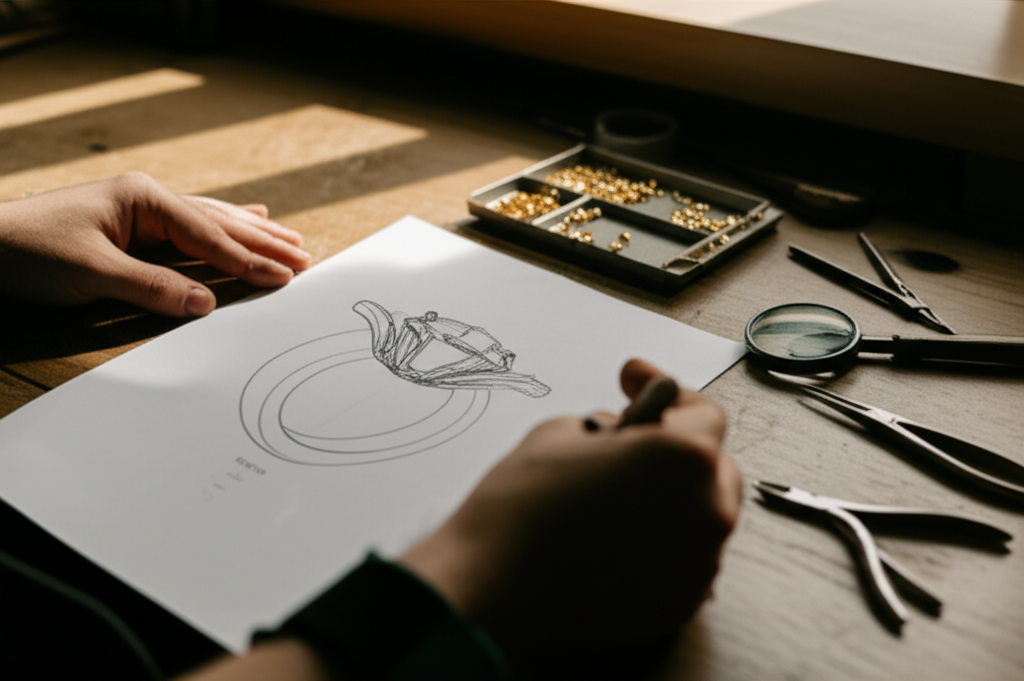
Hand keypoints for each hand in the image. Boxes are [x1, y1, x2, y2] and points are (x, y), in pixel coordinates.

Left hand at [0, 172, 309, 316]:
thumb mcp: (90, 273)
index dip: (249, 259)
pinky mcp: (136, 226)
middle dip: (263, 242)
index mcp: (143, 200)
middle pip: (219, 223)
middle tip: (305, 257)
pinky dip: (225, 227)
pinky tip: (250, 217)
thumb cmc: (29, 253)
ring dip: (253, 233)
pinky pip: (194, 228)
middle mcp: (149, 199)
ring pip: (212, 222)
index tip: (286, 276)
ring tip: (291, 239)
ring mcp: (143, 210)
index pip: (208, 236)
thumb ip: (152, 288)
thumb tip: (206, 305)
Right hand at [401, 359, 741, 670]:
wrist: (492, 595)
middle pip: (711, 467)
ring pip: (699, 516)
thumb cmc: (519, 513)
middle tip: (628, 444)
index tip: (635, 380)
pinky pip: (683, 559)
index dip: (662, 391)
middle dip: (674, 451)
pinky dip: (660, 542)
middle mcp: (706, 512)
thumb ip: (611, 428)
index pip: (702, 413)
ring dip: (669, 499)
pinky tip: (616, 537)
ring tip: (616, 494)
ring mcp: (698, 565)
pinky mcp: (681, 604)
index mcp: (684, 459)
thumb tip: (626, 438)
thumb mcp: (560, 433)